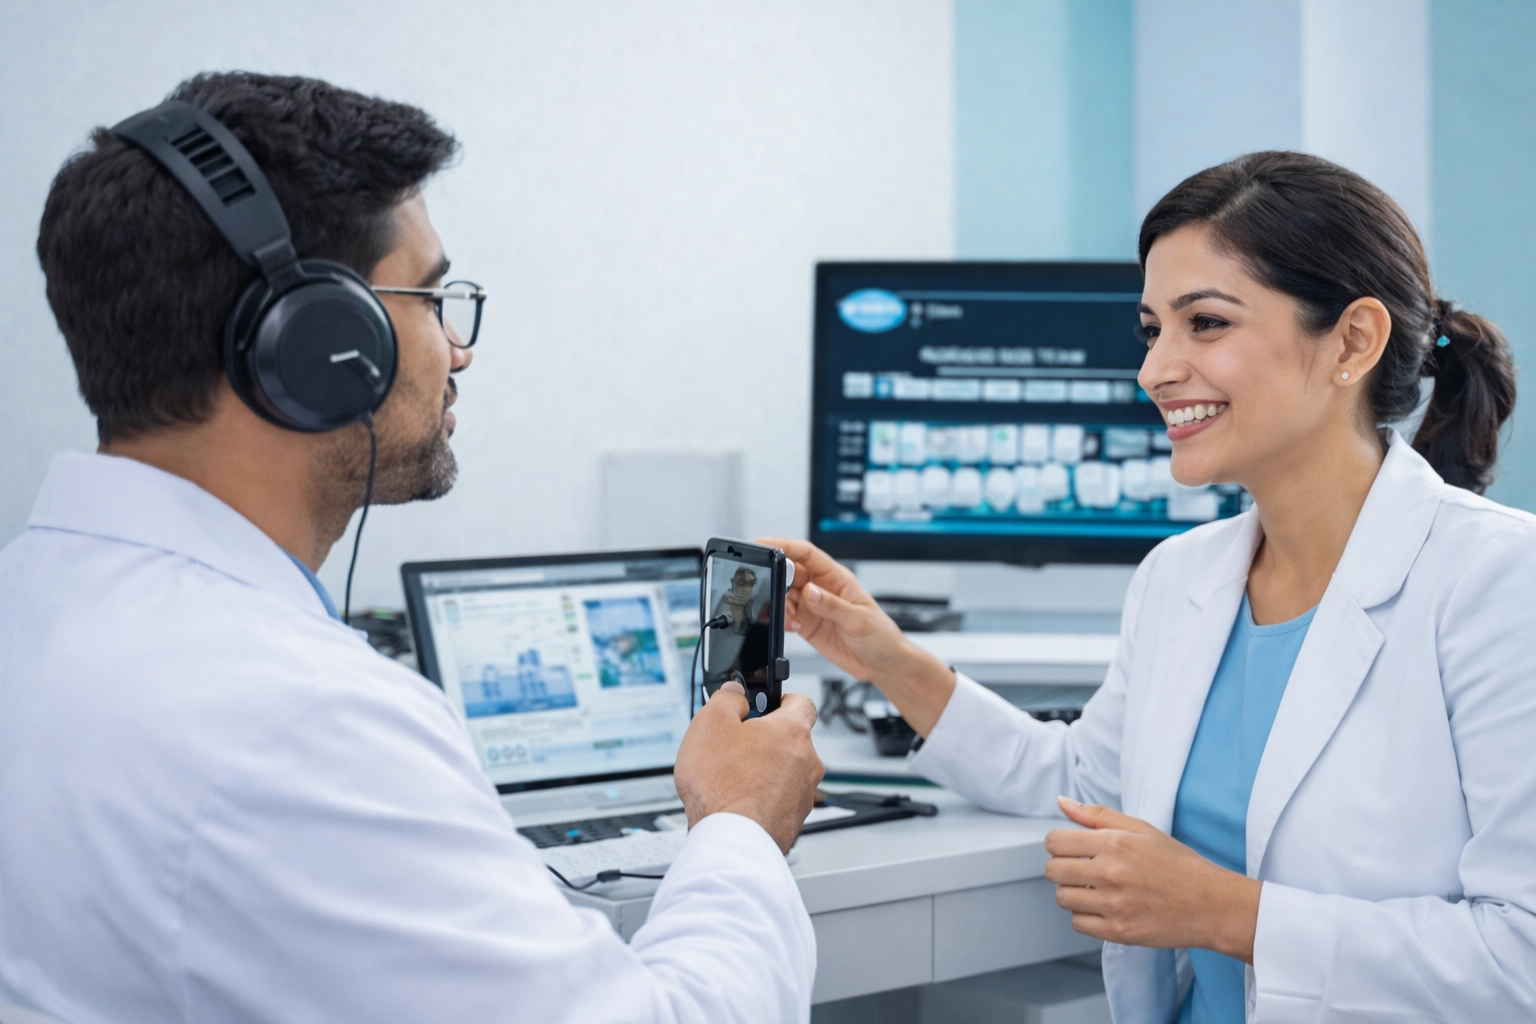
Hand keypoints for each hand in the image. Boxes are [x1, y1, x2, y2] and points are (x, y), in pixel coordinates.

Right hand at [673, 681, 823, 853]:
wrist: (730, 840)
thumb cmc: (722, 784)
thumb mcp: (710, 723)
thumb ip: (726, 698)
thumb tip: (735, 692)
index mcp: (792, 731)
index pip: (801, 702)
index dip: (782, 699)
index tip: (766, 704)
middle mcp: (807, 761)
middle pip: (791, 740)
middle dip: (766, 739)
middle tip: (737, 743)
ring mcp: (804, 794)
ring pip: (787, 772)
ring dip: (765, 770)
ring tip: (732, 777)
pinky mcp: (794, 821)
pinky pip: (781, 799)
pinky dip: (764, 797)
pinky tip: (738, 802)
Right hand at [759, 537, 954, 734]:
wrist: (883, 665)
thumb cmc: (881, 636)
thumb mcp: (859, 620)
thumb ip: (832, 606)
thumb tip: (809, 591)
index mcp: (837, 578)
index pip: (807, 554)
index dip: (785, 545)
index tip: (765, 543)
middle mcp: (822, 589)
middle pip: (790, 573)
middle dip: (777, 577)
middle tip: (770, 587)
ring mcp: (813, 607)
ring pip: (784, 595)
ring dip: (779, 603)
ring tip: (790, 616)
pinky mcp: (807, 625)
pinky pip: (785, 617)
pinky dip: (782, 620)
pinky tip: (792, 627)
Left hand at [1045, 797, 1260, 961]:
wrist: (1211, 903)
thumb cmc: (1178, 864)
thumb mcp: (1141, 829)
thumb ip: (1097, 815)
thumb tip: (1062, 802)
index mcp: (1114, 843)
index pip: (1054, 842)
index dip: (1059, 844)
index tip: (1072, 849)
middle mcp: (1110, 873)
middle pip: (1054, 870)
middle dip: (1064, 868)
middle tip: (1084, 869)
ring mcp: (1114, 905)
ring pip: (1063, 898)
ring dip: (1074, 893)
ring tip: (1097, 889)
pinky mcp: (1119, 932)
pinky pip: (1078, 924)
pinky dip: (1085, 916)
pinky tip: (1104, 907)